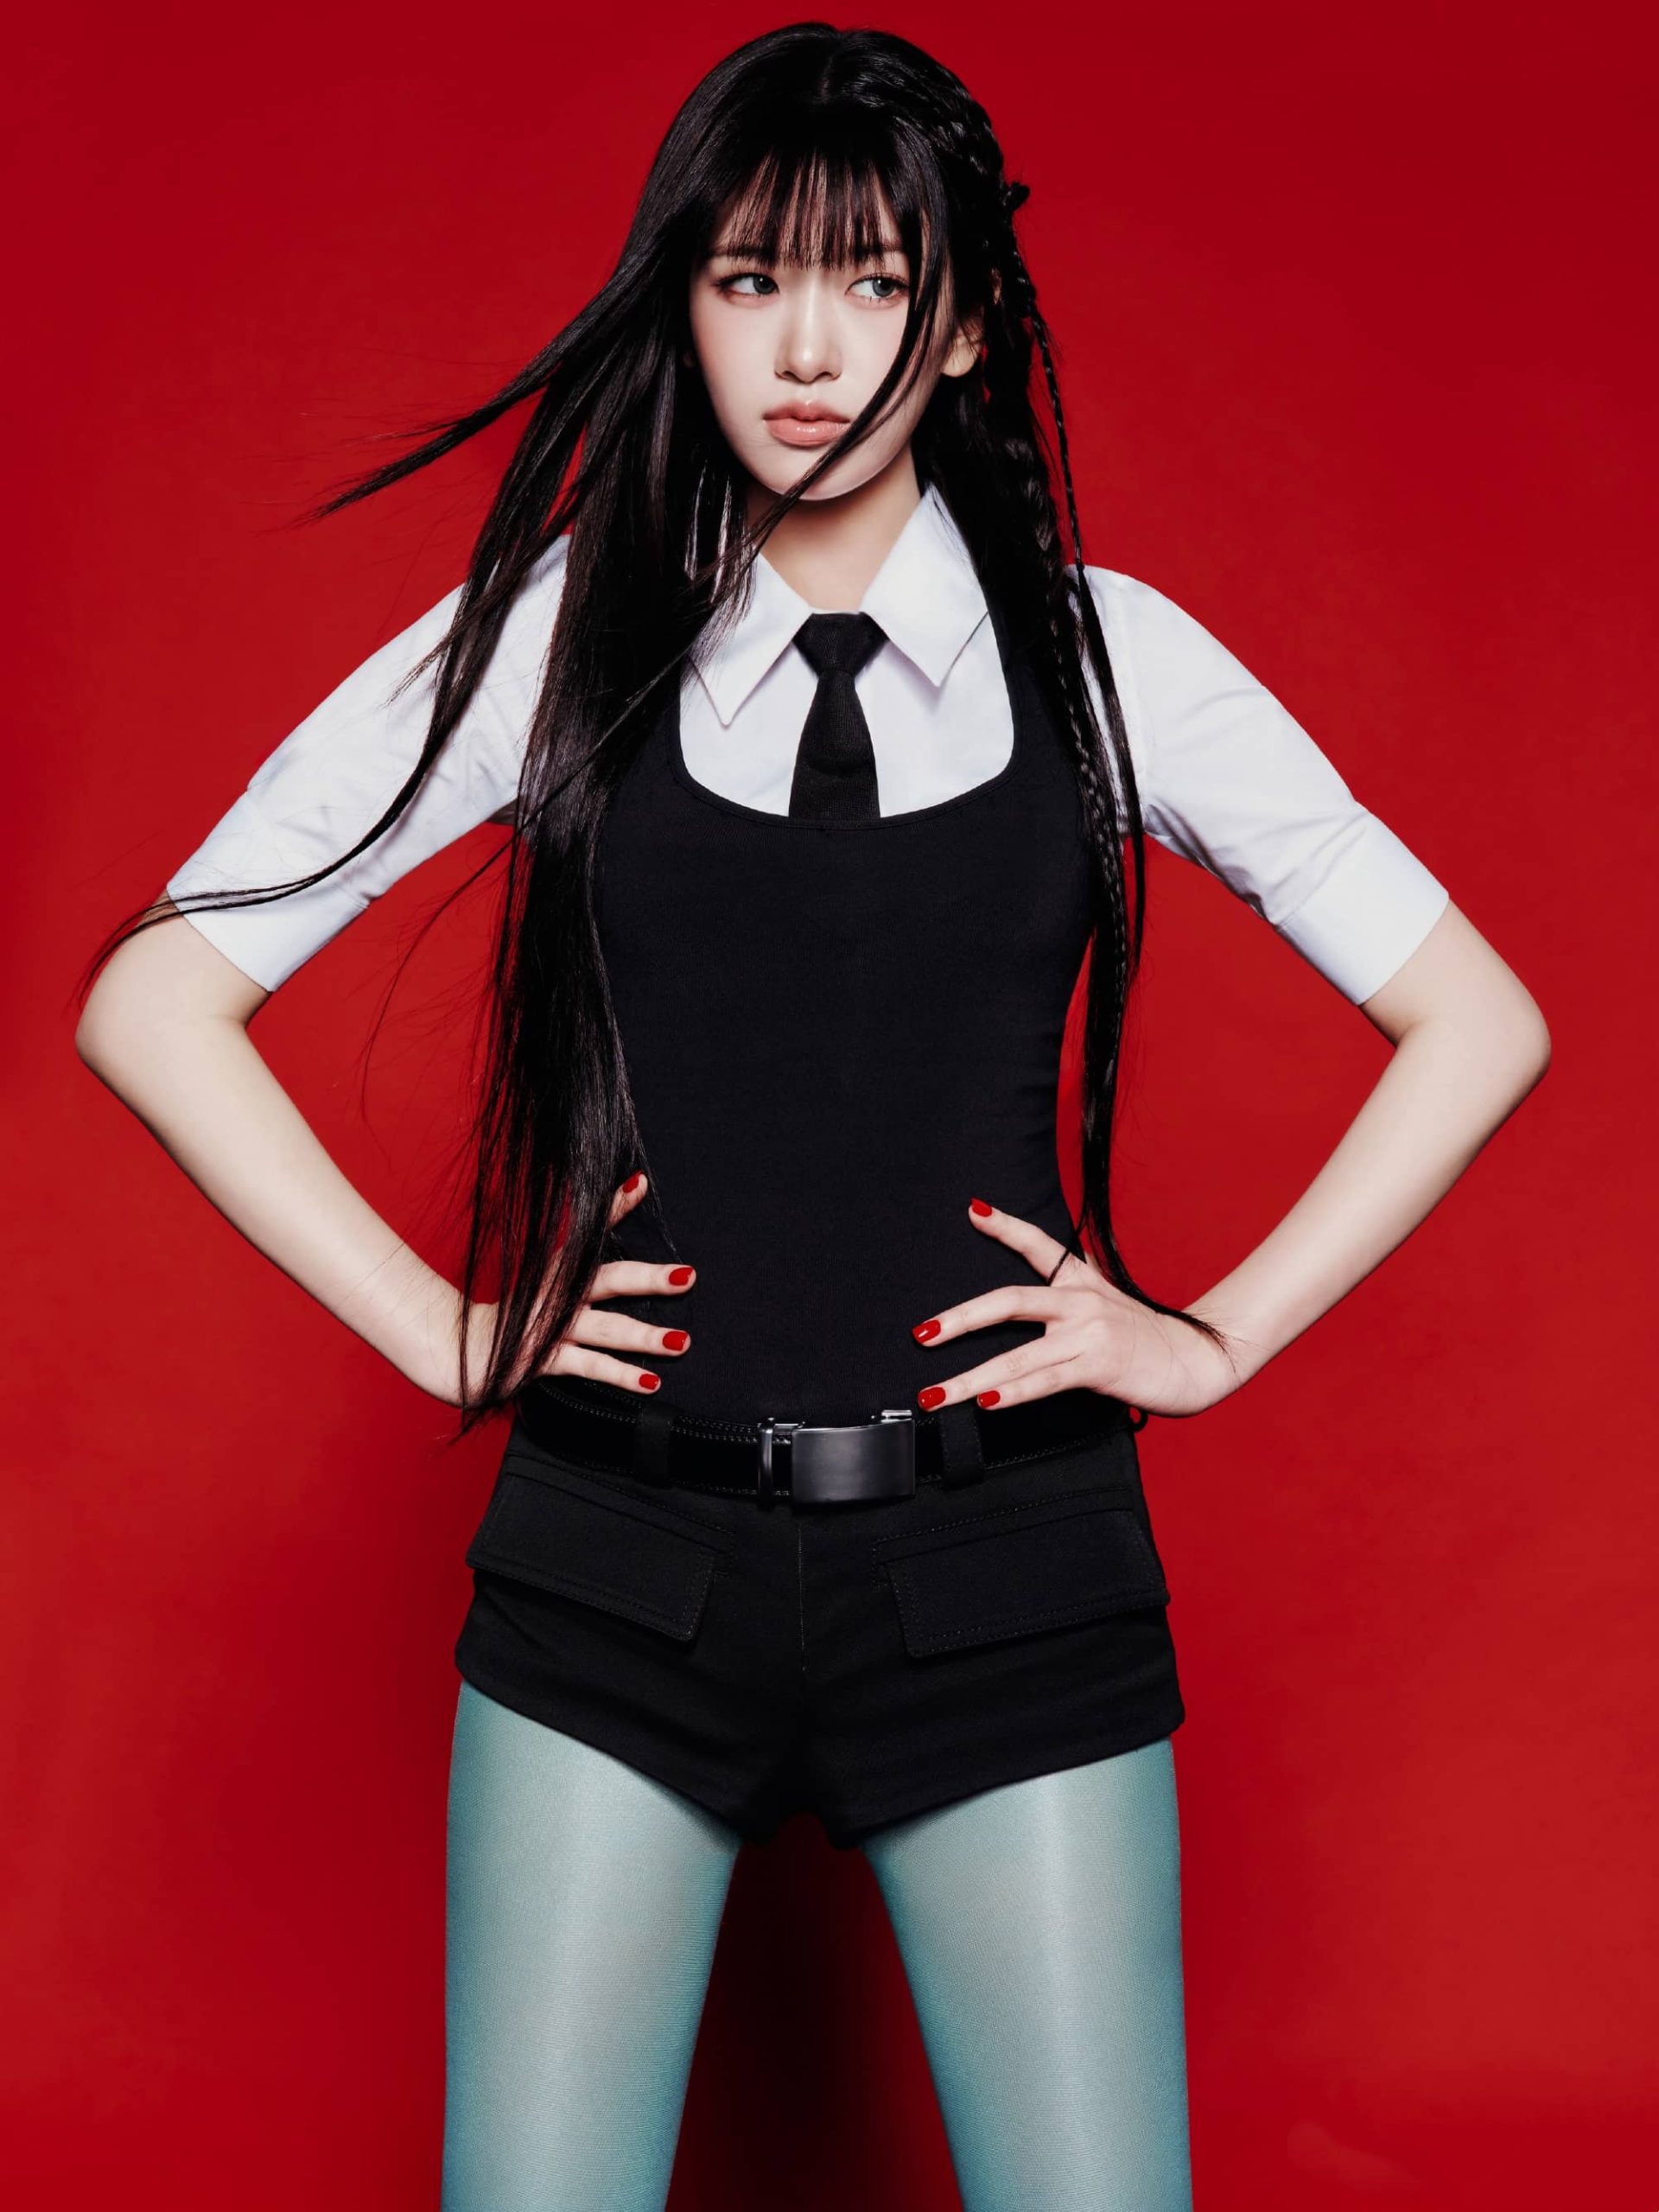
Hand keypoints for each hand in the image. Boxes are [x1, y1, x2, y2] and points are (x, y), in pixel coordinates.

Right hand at [456, 1172, 695, 1401]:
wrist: (453, 1349)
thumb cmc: (505, 1317)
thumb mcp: (538, 1287)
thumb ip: (572, 1274)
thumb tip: (607, 1269)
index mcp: (554, 1270)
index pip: (588, 1232)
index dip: (614, 1207)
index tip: (639, 1184)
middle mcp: (555, 1294)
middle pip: (608, 1281)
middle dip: (650, 1279)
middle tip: (689, 1277)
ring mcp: (550, 1327)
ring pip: (606, 1329)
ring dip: (646, 1336)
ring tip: (682, 1341)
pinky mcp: (542, 1359)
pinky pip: (588, 1367)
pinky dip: (620, 1375)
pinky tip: (651, 1381)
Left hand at [909, 1195, 1242, 1419]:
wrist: (1196, 1360)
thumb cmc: (1147, 1339)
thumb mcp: (1107, 1305)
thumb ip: (1070, 1299)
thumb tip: (1032, 1309)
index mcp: (1081, 1281)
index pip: (1039, 1245)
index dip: (1005, 1226)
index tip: (972, 1210)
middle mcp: (1080, 1301)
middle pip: (1008, 1301)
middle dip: (958, 1319)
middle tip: (920, 1335)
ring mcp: (1088, 1333)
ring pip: (1016, 1356)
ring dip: (967, 1378)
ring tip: (934, 1394)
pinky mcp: (1098, 1365)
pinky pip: (1044, 1381)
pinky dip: (1011, 1393)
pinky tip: (984, 1401)